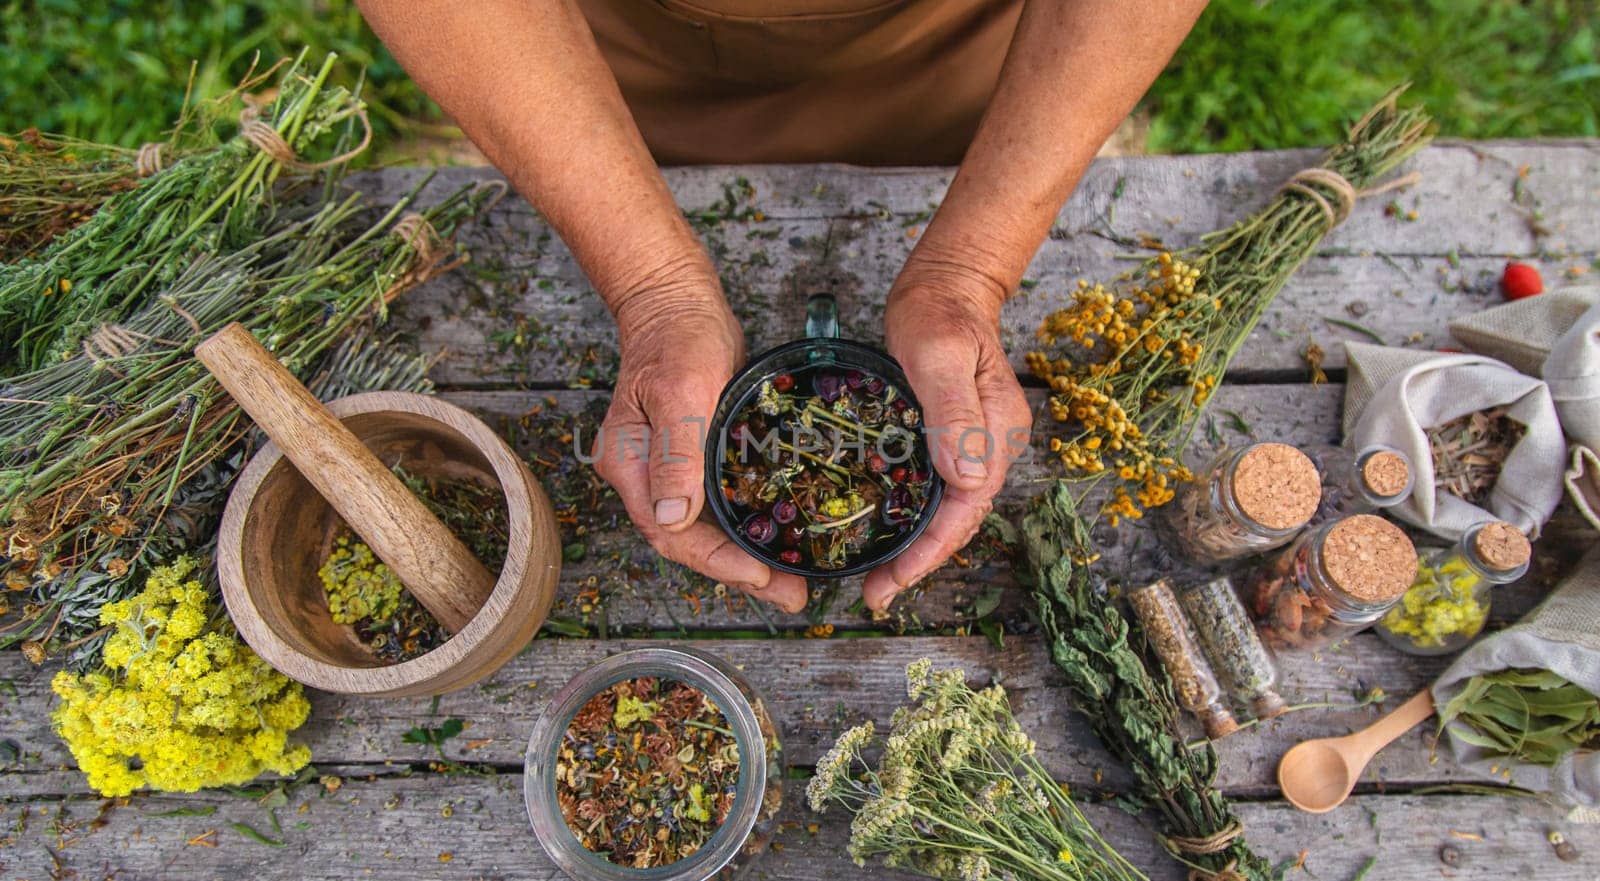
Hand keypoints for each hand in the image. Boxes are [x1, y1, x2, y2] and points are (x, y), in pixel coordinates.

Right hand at [592, 284, 808, 612]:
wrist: (675, 301)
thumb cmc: (676, 338)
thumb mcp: (682, 391)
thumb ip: (677, 454)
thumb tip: (674, 516)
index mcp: (632, 466)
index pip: (672, 533)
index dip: (717, 562)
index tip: (760, 576)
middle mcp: (645, 476)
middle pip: (689, 542)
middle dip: (739, 573)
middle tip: (792, 596)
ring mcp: (667, 469)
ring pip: (704, 531)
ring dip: (745, 559)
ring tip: (792, 582)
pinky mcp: (693, 458)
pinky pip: (717, 507)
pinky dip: (746, 529)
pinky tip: (778, 539)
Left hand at [865, 273, 1031, 610]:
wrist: (948, 285)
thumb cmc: (940, 310)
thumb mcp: (939, 353)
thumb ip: (952, 412)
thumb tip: (966, 479)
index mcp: (997, 430)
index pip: (967, 507)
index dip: (931, 550)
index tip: (894, 580)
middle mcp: (993, 445)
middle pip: (961, 520)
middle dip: (921, 562)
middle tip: (875, 595)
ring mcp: (976, 443)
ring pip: (949, 511)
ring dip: (917, 548)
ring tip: (878, 580)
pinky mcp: (954, 438)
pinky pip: (936, 490)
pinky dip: (913, 519)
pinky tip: (886, 533)